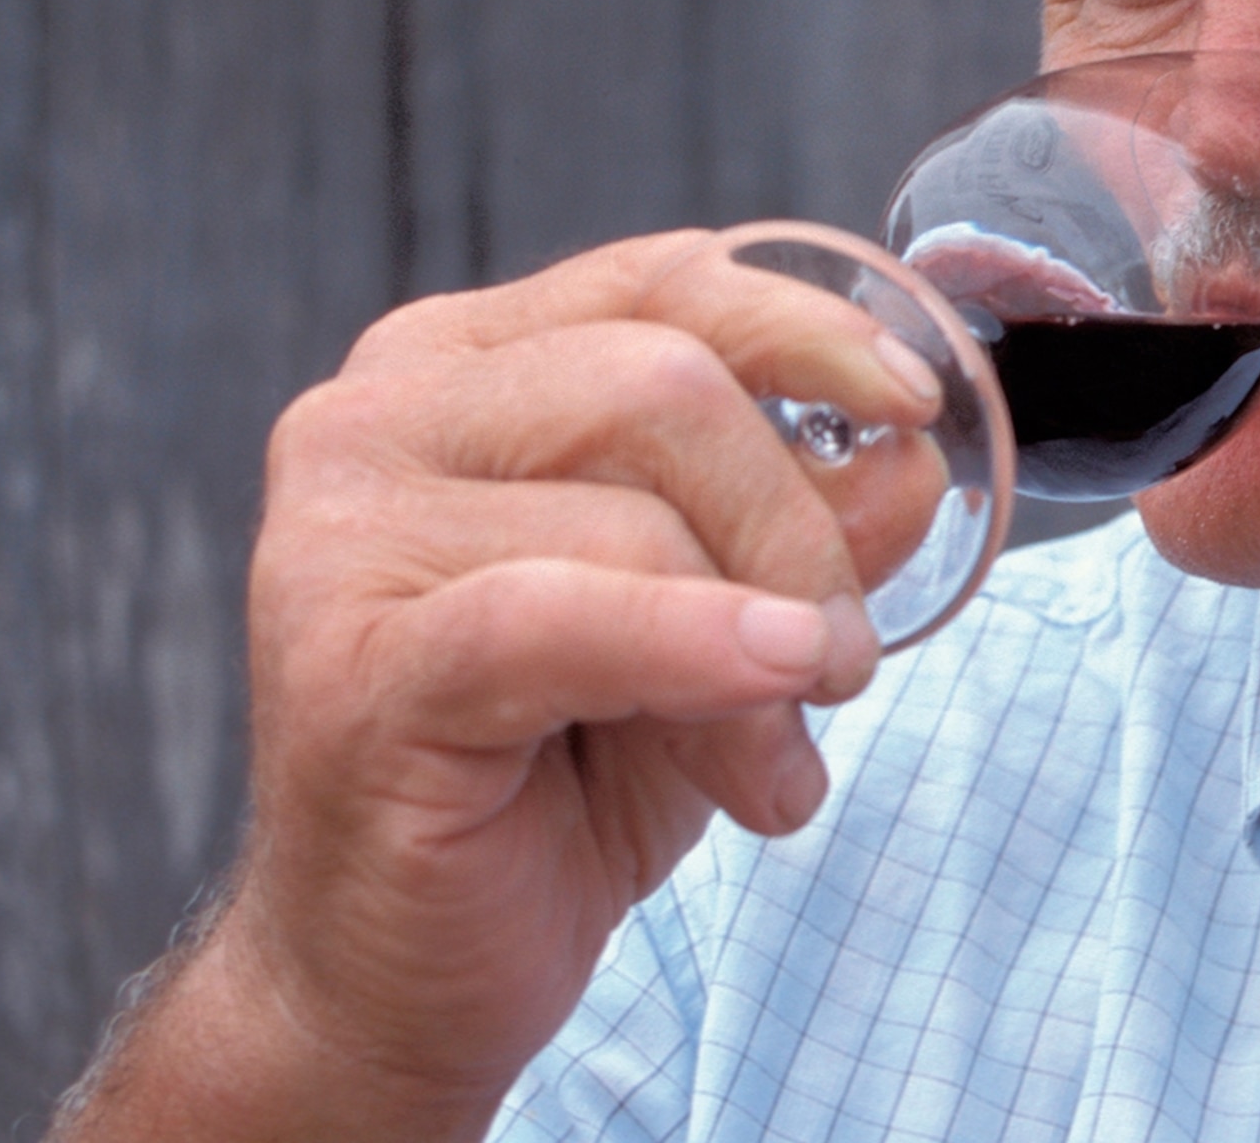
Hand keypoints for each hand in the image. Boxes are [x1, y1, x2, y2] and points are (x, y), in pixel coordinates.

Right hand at [52, 230, 943, 1140]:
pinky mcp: (356, 664)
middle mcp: (381, 418)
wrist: (400, 979)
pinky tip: (770, 732)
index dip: (811, 331)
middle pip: (670, 383)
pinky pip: (561, 619)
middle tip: (841, 664)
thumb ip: (807, 527)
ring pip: (638, 510)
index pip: (665, 280)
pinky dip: (695, 654)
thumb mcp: (718, 627)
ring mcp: (343, 533)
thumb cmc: (554, 780)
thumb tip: (915, 456)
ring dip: (763, 644)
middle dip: (799, 529)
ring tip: (778, 763)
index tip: (916, 409)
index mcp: (461, 367)